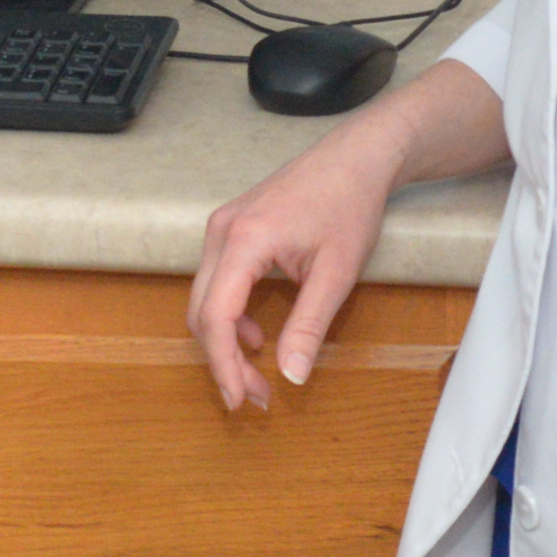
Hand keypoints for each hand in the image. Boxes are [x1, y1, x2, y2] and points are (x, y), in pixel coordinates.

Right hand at [189, 125, 402, 409]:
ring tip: (256, 371)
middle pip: (201, 311)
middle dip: (223, 360)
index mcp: (244, 241)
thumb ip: (308, 326)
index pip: (216, 316)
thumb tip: (291, 376)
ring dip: (224, 339)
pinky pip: (215, 281)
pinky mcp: (231, 228)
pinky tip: (256, 333)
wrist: (355, 157)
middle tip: (254, 395)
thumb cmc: (349, 205)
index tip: (240, 399)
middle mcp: (222, 232)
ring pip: (204, 298)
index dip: (224, 365)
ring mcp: (222, 227)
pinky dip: (229, 314)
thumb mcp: (336, 274)